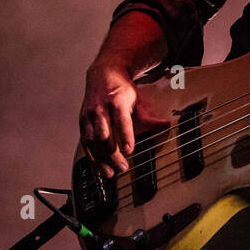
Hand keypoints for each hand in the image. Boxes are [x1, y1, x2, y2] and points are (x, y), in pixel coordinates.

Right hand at [79, 59, 137, 178]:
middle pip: (105, 135)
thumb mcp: (137, 99)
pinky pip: (85, 144)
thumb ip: (149, 117)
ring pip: (93, 141)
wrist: (102, 74)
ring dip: (101, 160)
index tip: (130, 150)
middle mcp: (100, 109)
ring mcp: (89, 116)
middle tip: (123, 168)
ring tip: (110, 174)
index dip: (125, 136)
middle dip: (112, 153)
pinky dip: (91, 159)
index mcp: (117, 101)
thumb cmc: (121, 90)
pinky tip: (98, 170)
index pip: (121, 120)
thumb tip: (166, 126)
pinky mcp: (82, 123)